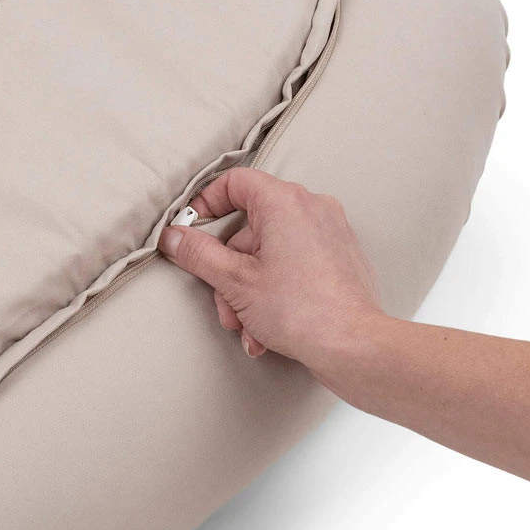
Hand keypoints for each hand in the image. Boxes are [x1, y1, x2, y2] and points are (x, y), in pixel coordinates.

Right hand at [158, 168, 381, 377]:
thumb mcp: (234, 281)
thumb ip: (197, 253)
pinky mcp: (340, 256)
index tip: (190, 230)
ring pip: (270, 252)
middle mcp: (312, 207)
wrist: (356, 348)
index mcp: (285, 202)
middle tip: (223, 301)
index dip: (206, 204)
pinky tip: (266, 328)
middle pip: (250, 227)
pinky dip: (276, 290)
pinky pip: (295, 263)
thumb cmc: (301, 311)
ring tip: (247, 326)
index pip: (235, 182)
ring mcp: (330, 231)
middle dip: (229, 270)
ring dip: (249, 289)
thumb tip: (173, 236)